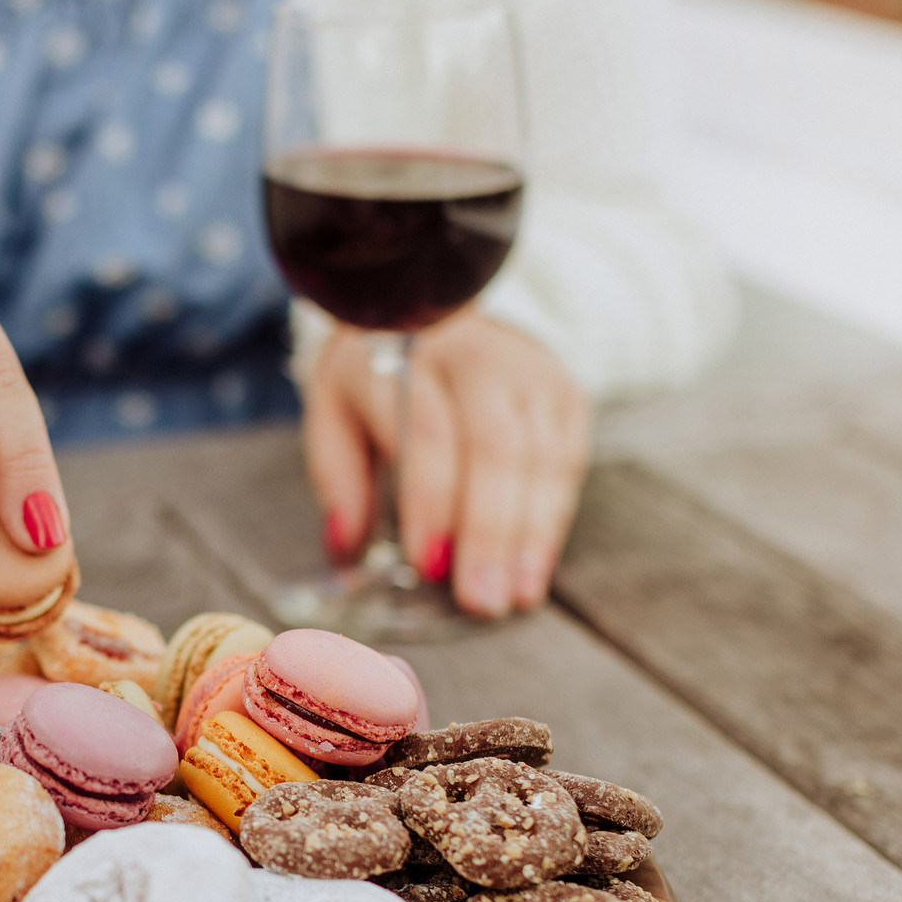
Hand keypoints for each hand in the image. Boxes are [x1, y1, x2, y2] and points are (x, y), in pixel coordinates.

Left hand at [302, 312, 591, 617]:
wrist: (436, 301)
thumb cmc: (377, 377)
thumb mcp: (334, 411)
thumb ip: (338, 477)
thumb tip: (343, 548)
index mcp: (405, 357)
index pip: (428, 434)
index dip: (432, 503)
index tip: (428, 565)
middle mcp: (475, 357)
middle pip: (493, 449)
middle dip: (489, 532)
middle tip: (480, 600)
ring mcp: (528, 370)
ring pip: (540, 457)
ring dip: (529, 535)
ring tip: (514, 595)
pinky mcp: (563, 389)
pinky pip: (567, 459)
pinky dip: (553, 518)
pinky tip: (534, 565)